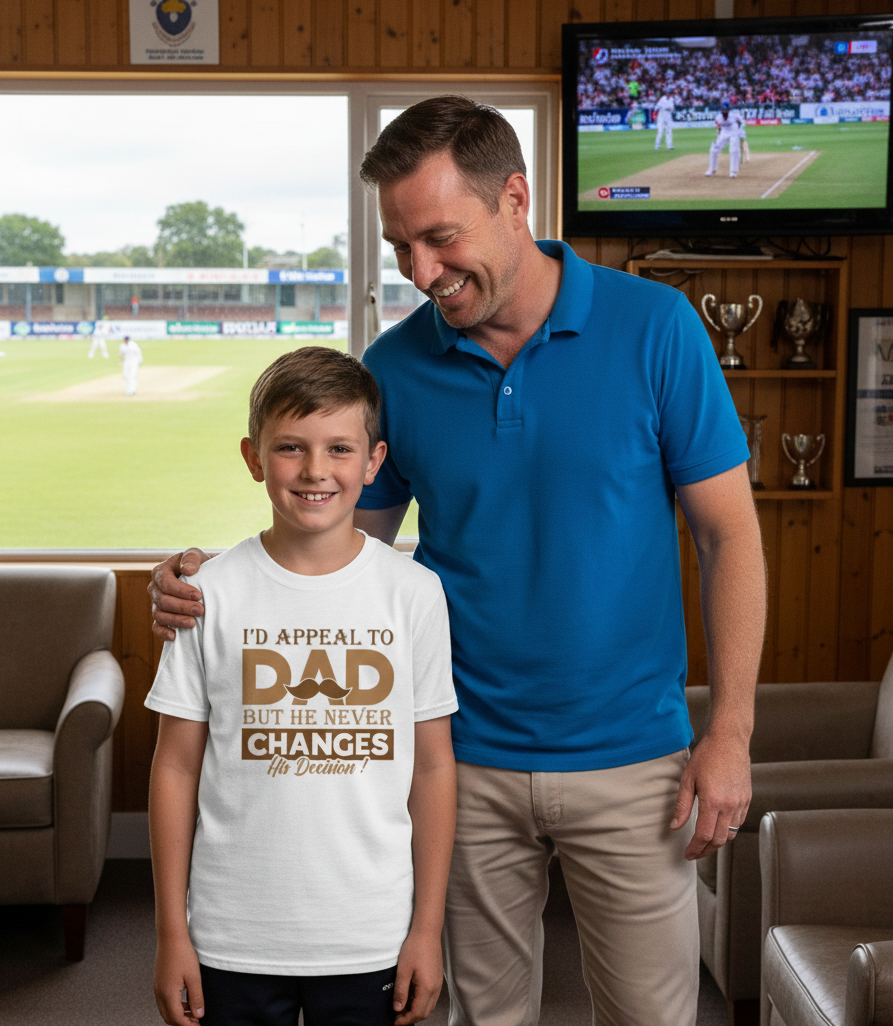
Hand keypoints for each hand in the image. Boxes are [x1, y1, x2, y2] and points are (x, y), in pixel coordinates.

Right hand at [149, 549, 210, 640]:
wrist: (205, 577)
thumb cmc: (199, 565)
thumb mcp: (197, 555)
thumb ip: (192, 558)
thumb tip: (187, 570)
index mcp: (161, 572)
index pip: (165, 583)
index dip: (180, 590)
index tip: (198, 595)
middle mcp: (155, 588)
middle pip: (162, 600)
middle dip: (181, 607)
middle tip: (200, 610)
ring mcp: (157, 604)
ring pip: (159, 615)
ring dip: (176, 620)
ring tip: (193, 623)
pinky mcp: (161, 616)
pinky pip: (156, 627)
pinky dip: (163, 633)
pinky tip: (175, 636)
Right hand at [153, 936, 204, 1024]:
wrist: (171, 937)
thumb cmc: (183, 954)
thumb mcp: (194, 977)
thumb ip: (196, 997)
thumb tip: (199, 1015)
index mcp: (168, 994)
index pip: (177, 1018)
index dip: (188, 1025)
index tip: (199, 1025)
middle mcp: (159, 993)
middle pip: (169, 1018)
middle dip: (182, 1022)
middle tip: (196, 1021)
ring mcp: (157, 988)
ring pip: (165, 1010)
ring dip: (178, 1014)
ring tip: (192, 1011)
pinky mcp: (158, 982)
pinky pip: (164, 1001)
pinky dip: (174, 1006)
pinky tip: (185, 1000)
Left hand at [393, 927, 443, 1024]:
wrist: (427, 932)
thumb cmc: (415, 948)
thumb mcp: (403, 970)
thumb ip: (400, 991)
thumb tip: (397, 1008)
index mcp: (427, 988)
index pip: (417, 1013)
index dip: (406, 1020)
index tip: (395, 1020)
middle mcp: (435, 988)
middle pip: (425, 1012)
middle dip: (411, 1017)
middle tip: (398, 1015)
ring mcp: (438, 983)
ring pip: (429, 1005)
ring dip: (417, 1010)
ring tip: (403, 1006)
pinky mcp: (437, 978)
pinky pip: (431, 997)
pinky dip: (421, 1002)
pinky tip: (411, 996)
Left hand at [670, 732, 750, 859]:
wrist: (728, 741)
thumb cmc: (707, 756)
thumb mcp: (688, 779)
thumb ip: (682, 805)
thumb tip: (675, 826)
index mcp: (713, 801)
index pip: (704, 835)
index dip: (695, 848)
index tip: (688, 854)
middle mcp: (730, 805)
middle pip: (719, 840)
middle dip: (705, 851)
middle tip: (694, 853)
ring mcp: (741, 803)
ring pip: (731, 834)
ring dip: (717, 843)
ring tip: (705, 844)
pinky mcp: (747, 799)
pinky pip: (739, 823)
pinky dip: (728, 831)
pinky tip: (718, 828)